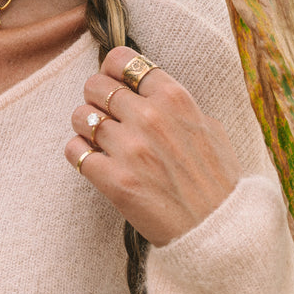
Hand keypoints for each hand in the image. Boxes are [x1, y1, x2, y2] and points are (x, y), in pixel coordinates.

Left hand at [64, 47, 243, 246]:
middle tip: (105, 114)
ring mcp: (130, 149)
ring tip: (100, 140)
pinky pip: (74, 151)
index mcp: (175, 98)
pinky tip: (94, 161)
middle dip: (95, 98)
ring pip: (80, 116)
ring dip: (85, 127)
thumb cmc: (218, 182)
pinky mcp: (114, 181)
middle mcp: (150, 118)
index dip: (112, 70)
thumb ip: (178, 104)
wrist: (220, 233)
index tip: (114, 82)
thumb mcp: (210, 128)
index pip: (122, 60)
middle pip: (95, 84)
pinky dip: (79, 154)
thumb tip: (148, 86)